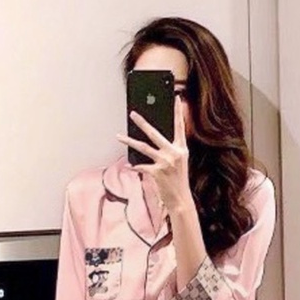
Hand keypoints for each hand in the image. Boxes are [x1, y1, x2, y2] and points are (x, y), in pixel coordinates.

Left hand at [116, 94, 191, 211]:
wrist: (180, 200)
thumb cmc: (178, 181)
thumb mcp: (178, 162)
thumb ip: (169, 149)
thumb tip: (153, 137)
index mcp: (181, 150)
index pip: (180, 127)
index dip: (178, 112)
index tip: (176, 98)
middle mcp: (174, 154)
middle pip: (155, 134)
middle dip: (142, 123)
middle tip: (132, 113)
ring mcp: (165, 163)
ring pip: (143, 147)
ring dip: (129, 141)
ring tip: (118, 136)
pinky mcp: (157, 172)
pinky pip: (141, 166)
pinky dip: (135, 166)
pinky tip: (130, 165)